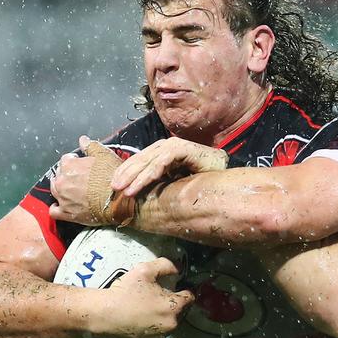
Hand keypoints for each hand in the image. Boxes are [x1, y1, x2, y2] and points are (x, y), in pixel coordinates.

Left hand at [50, 135, 128, 225]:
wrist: (120, 200)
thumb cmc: (113, 178)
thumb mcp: (105, 156)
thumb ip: (91, 146)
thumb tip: (83, 140)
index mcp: (69, 166)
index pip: (65, 159)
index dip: (75, 161)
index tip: (82, 165)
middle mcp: (62, 182)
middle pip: (59, 175)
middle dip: (67, 175)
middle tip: (81, 178)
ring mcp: (63, 198)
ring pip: (55, 191)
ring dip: (62, 189)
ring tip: (74, 190)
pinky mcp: (67, 213)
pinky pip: (54, 211)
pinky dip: (58, 207)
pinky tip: (64, 205)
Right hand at [96, 257, 193, 337]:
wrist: (103, 314)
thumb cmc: (126, 291)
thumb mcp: (146, 269)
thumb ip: (167, 265)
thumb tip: (179, 269)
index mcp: (174, 307)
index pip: (190, 297)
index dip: (184, 289)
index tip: (178, 286)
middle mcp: (171, 325)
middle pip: (181, 312)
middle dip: (174, 304)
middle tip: (159, 296)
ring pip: (169, 325)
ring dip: (165, 318)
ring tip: (151, 309)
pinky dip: (155, 332)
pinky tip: (146, 323)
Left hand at [111, 137, 227, 196]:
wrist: (224, 176)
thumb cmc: (200, 180)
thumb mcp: (173, 181)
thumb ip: (158, 181)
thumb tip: (133, 191)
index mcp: (162, 152)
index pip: (140, 160)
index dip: (125, 171)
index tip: (113, 185)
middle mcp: (167, 146)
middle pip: (141, 158)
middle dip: (126, 174)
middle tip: (113, 188)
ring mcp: (175, 145)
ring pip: (150, 160)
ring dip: (136, 176)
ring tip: (124, 190)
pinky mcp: (184, 148)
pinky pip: (163, 161)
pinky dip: (151, 172)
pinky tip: (140, 184)